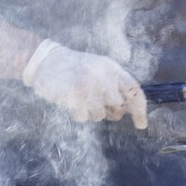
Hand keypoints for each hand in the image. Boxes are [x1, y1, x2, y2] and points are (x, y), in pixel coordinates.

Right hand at [23, 40, 148, 128]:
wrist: (45, 60)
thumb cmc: (74, 68)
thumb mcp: (98, 69)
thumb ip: (114, 85)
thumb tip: (129, 110)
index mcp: (111, 68)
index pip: (134, 91)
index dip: (140, 110)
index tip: (141, 124)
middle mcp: (102, 76)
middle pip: (118, 108)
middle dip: (110, 111)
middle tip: (95, 102)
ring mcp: (88, 86)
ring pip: (100, 115)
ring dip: (90, 111)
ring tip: (79, 96)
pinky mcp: (74, 96)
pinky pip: (83, 117)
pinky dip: (77, 114)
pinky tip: (70, 101)